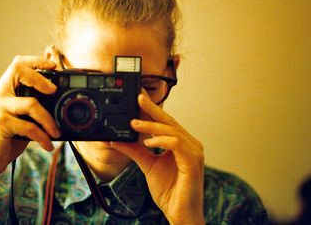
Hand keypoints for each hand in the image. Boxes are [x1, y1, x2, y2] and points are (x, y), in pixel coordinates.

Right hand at [0, 55, 61, 179]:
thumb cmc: (6, 140)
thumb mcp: (21, 119)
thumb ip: (33, 109)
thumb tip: (61, 104)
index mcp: (3, 91)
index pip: (16, 64)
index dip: (35, 61)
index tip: (53, 65)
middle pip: (18, 71)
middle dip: (40, 78)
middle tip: (54, 91)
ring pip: (31, 103)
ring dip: (49, 119)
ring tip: (56, 132)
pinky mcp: (0, 125)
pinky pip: (29, 126)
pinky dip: (42, 137)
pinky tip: (47, 145)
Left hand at [111, 92, 204, 224]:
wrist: (179, 213)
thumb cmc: (170, 191)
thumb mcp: (147, 165)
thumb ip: (134, 150)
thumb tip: (117, 139)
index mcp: (182, 143)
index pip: (166, 122)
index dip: (152, 109)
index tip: (138, 97)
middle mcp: (190, 144)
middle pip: (170, 121)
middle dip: (152, 108)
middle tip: (138, 97)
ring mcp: (194, 152)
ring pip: (171, 130)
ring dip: (151, 126)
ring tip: (133, 124)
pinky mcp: (192, 162)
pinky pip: (176, 144)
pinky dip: (161, 140)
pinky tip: (148, 142)